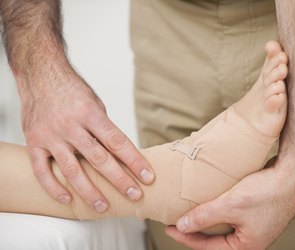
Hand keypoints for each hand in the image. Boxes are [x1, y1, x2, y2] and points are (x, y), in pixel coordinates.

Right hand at [20, 72, 153, 212]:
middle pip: (99, 159)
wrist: (41, 75)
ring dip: (89, 191)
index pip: (118, 142)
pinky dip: (53, 187)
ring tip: (103, 206)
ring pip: (71, 169)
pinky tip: (67, 199)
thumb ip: (105, 128)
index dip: (135, 161)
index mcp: (91, 114)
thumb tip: (121, 153)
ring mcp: (51, 135)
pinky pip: (42, 170)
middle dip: (119, 180)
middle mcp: (71, 126)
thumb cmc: (73, 91)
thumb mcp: (95, 104)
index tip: (148, 176)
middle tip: (134, 195)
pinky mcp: (34, 142)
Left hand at [166, 158, 294, 249]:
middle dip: (195, 231)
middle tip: (177, 222)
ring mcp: (253, 226)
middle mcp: (250, 239)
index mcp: (246, 246)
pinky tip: (208, 201)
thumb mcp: (231, 205)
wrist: (293, 174)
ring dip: (206, 220)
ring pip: (222, 227)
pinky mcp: (254, 213)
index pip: (208, 247)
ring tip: (189, 212)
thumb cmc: (267, 192)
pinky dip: (217, 210)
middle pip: (215, 240)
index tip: (170, 228)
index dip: (186, 238)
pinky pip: (230, 216)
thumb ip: (205, 217)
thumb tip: (183, 225)